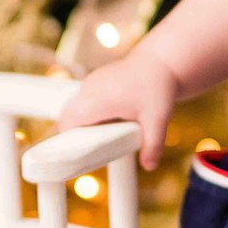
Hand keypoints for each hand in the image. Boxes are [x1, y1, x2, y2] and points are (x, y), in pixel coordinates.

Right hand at [55, 50, 178, 170]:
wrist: (161, 61)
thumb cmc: (158, 89)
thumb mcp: (158, 120)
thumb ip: (153, 146)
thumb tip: (149, 167)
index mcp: (97, 101)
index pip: (67, 122)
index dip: (67, 139)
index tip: (74, 153)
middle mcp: (89, 90)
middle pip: (66, 116)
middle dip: (73, 133)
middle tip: (90, 148)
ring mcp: (91, 82)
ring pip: (74, 106)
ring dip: (81, 121)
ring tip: (100, 136)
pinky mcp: (95, 78)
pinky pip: (82, 98)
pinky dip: (87, 111)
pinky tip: (107, 120)